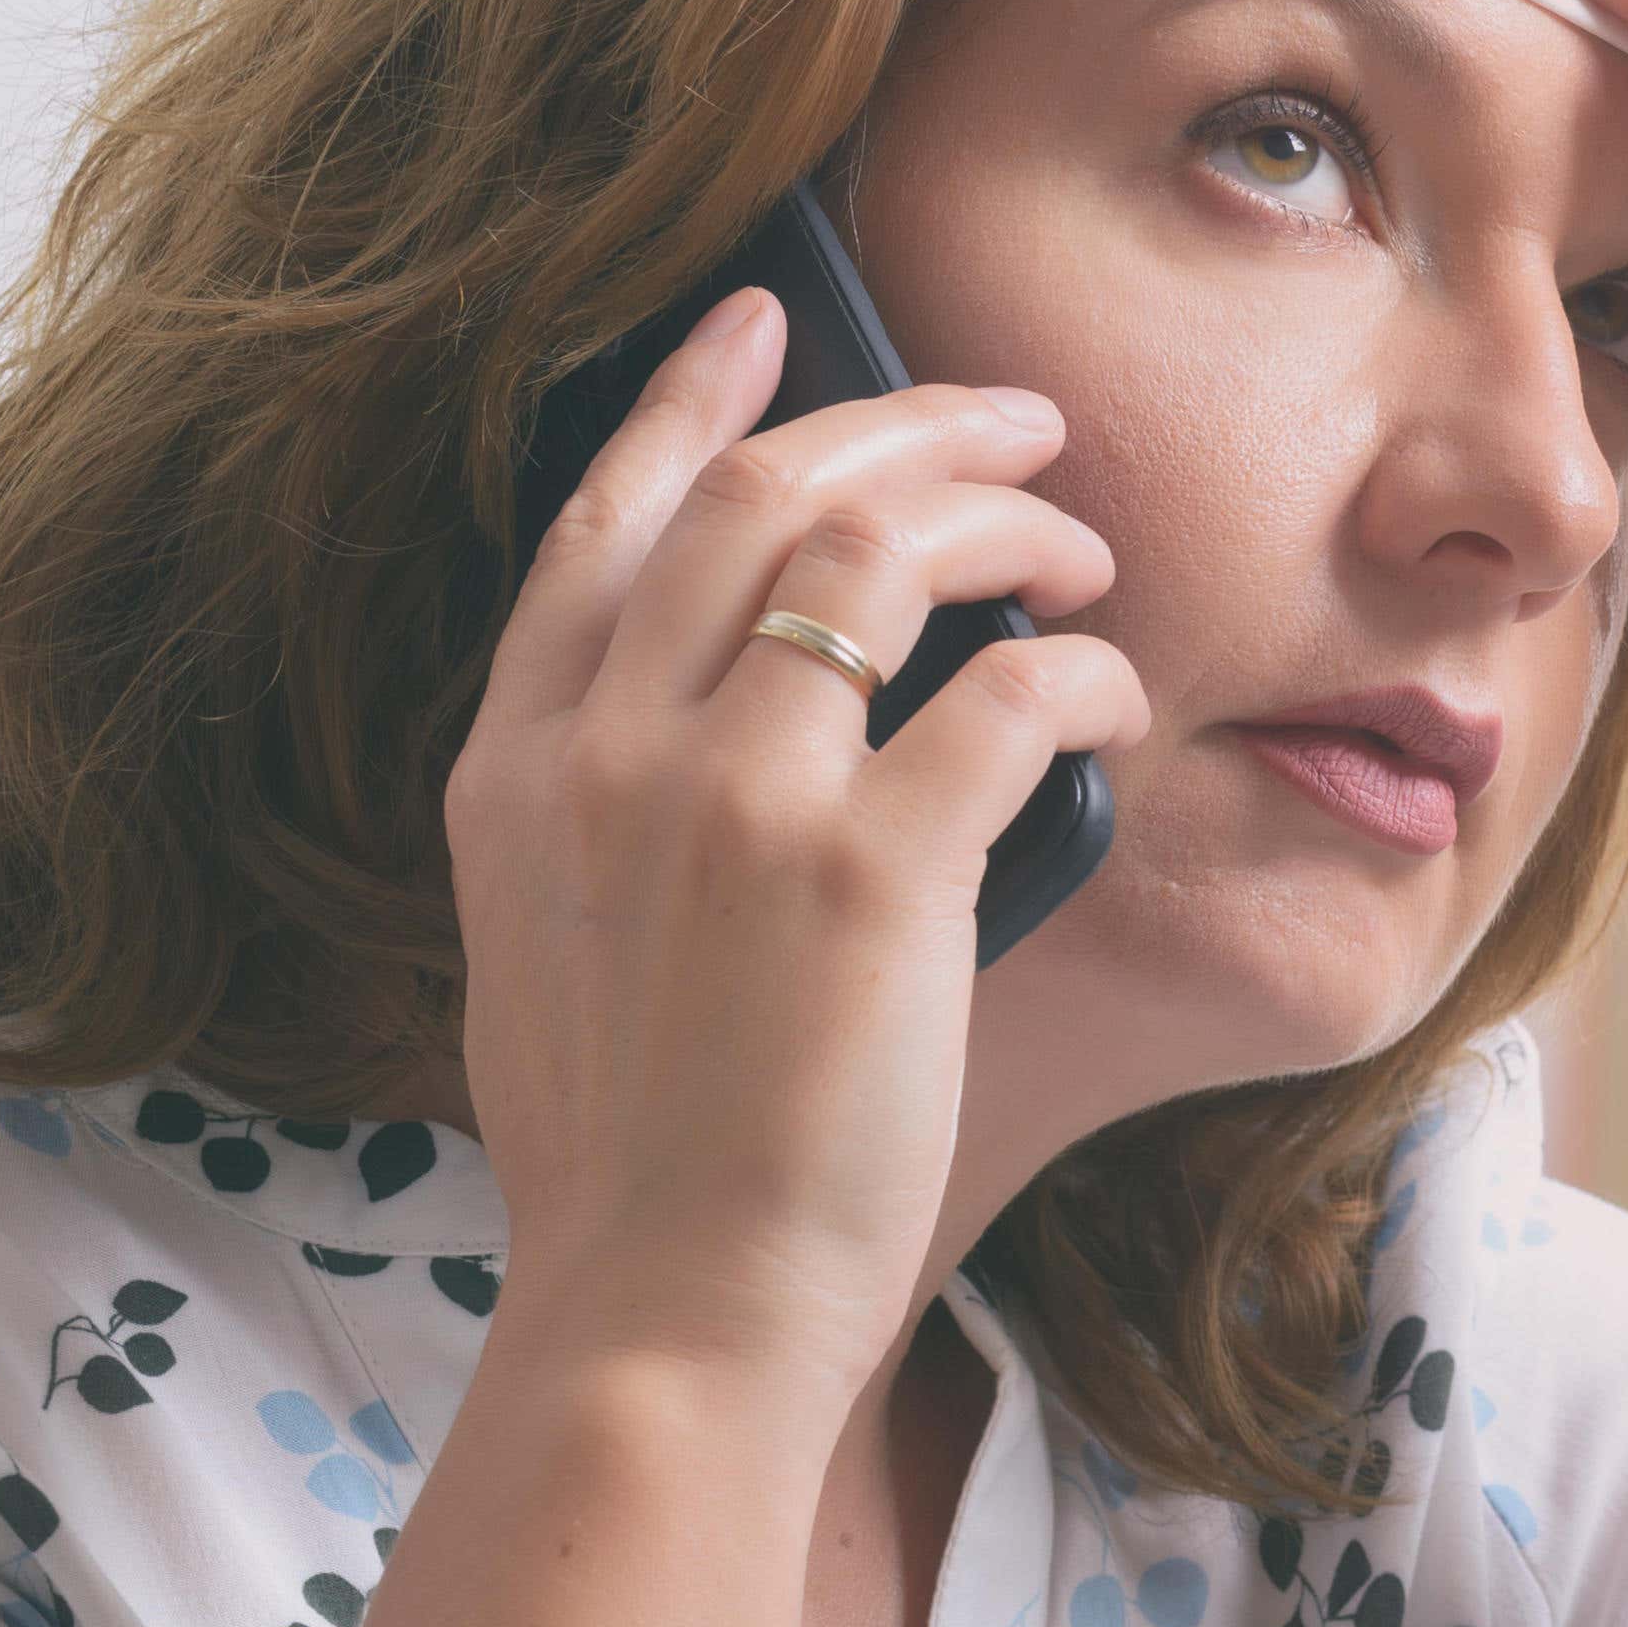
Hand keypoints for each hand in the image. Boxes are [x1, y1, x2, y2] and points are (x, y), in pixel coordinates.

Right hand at [441, 292, 1143, 1416]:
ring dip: (1009, 524)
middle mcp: (610, 753)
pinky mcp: (870, 874)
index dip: (696, 400)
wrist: (664, 1308)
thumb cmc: (631, 1162)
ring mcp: (736, 802)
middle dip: (908, 424)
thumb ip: (594, 812)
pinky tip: (1111, 692)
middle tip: (1018, 422)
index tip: (767, 317)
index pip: (603, 519)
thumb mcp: (540, 947)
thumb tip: (702, 715)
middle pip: (764, 497)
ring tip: (1081, 549)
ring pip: (885, 554)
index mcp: (516, 767)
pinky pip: (1006, 696)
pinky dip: (1079, 671)